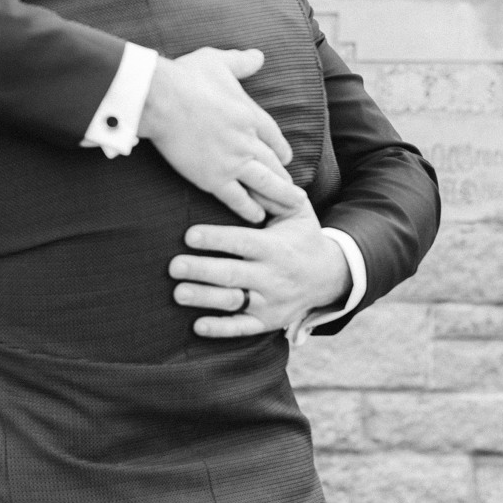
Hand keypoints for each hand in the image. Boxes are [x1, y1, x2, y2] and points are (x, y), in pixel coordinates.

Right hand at [139, 47, 295, 223]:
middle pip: (274, 164)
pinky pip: (238, 199)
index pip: (274, 136)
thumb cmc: (186, 77)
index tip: (286, 160)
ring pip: (265, 184)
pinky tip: (258, 218)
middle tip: (297, 194)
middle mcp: (248, 140)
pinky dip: (250, 209)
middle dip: (286, 180)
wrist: (162, 98)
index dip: (281, 150)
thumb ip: (241, 62)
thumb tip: (258, 56)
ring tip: (291, 209)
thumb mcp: (218, 61)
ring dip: (280, 198)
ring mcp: (232, 161)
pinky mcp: (213, 178)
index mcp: (251, 114)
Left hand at [170, 198, 349, 337]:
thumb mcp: (296, 212)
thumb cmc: (302, 236)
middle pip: (232, 273)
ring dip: (205, 298)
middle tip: (173, 266)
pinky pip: (242, 328)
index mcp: (275, 247)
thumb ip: (271, 195)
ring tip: (178, 293)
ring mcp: (270, 302)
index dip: (216, 239)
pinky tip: (197, 325)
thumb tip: (246, 173)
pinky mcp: (267, 321)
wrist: (329, 276)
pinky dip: (220, 329)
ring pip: (233, 302)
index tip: (189, 235)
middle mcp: (272, 276)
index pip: (242, 242)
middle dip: (202, 270)